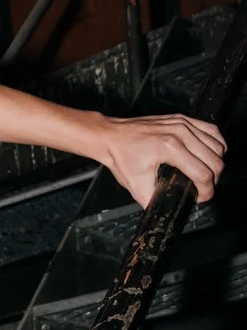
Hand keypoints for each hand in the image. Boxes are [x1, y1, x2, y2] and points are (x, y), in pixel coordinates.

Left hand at [99, 112, 225, 207]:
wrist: (111, 136)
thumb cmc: (121, 157)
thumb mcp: (136, 186)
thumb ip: (154, 201)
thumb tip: (168, 210)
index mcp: (169, 148)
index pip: (203, 174)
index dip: (206, 191)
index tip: (201, 198)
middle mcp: (180, 133)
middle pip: (215, 161)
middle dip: (213, 180)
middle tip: (203, 189)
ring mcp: (183, 123)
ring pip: (218, 146)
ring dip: (216, 163)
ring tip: (206, 175)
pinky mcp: (183, 119)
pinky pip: (212, 130)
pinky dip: (216, 144)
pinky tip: (211, 155)